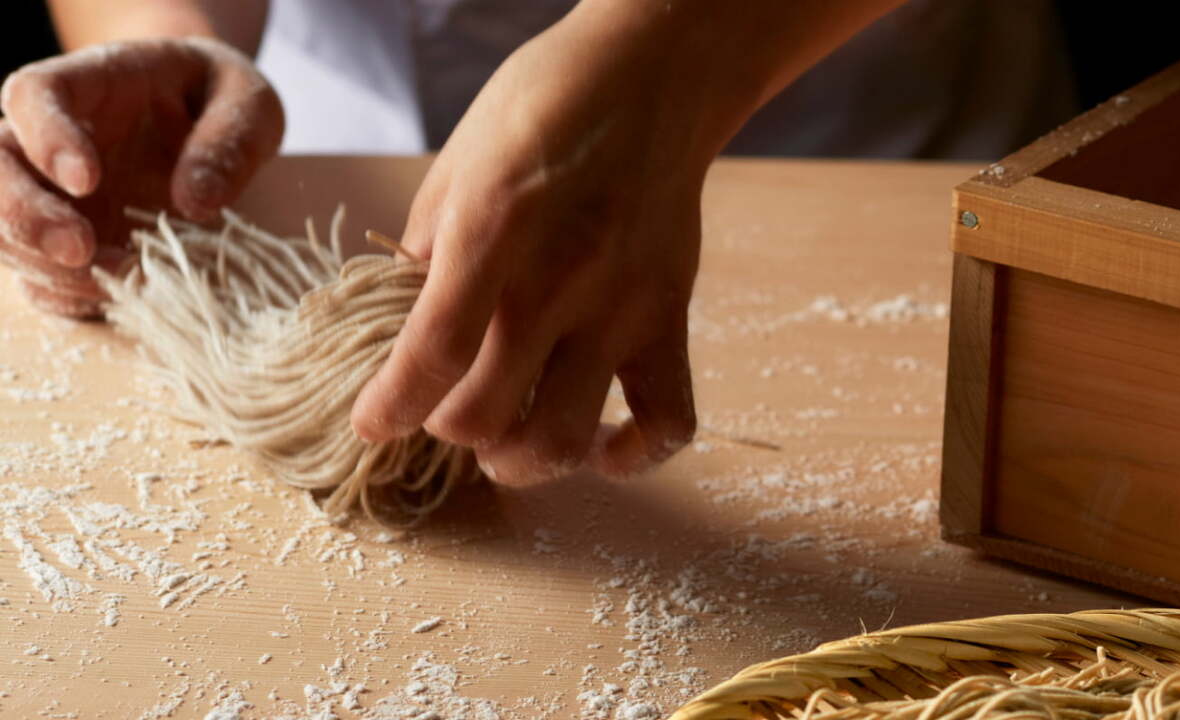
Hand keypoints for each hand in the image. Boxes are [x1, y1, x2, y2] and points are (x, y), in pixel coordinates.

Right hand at [0, 37, 282, 315]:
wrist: (212, 119)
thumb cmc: (222, 99)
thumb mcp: (248, 104)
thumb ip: (229, 141)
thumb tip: (197, 201)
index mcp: (88, 83)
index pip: (35, 96)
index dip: (47, 138)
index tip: (86, 178)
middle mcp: (48, 137)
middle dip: (24, 215)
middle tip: (80, 249)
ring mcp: (50, 193)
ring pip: (5, 230)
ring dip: (49, 266)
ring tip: (121, 279)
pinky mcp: (65, 241)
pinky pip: (40, 275)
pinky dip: (67, 295)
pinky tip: (114, 299)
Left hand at [349, 10, 728, 483]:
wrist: (653, 77)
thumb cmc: (542, 108)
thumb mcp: (457, 164)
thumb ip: (428, 253)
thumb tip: (403, 328)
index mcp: (495, 228)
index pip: (431, 354)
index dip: (388, 409)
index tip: (372, 424)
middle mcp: (561, 279)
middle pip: (487, 414)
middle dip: (447, 431)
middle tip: (443, 413)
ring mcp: (624, 306)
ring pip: (566, 436)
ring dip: (521, 460)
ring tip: (506, 445)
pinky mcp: (671, 318)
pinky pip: (669, 420)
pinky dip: (633, 455)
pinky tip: (600, 446)